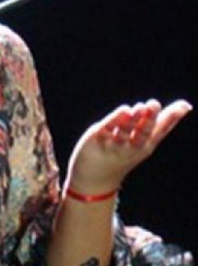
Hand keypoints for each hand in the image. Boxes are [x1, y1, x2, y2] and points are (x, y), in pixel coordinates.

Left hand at [66, 98, 191, 193]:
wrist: (96, 178)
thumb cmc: (124, 151)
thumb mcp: (144, 140)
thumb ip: (161, 123)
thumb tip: (185, 105)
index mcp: (146, 145)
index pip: (160, 131)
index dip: (171, 119)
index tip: (183, 107)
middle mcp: (132, 147)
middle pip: (143, 133)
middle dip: (149, 119)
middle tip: (155, 104)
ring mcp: (114, 144)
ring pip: (125, 131)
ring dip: (132, 120)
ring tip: (140, 106)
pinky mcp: (98, 138)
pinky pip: (107, 129)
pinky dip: (115, 120)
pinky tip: (123, 110)